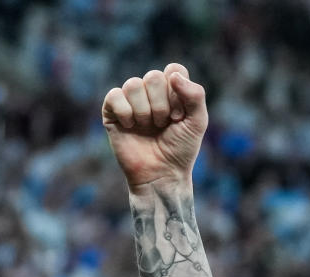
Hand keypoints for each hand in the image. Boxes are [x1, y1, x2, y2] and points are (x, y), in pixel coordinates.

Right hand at [102, 63, 207, 189]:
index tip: (180, 115)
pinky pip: (115, 95)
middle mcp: (151, 94)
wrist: (161, 174)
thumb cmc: (181, 149)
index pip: (173, 70)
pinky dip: (125, 112)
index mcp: (172, 92)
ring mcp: (131, 101)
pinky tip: (131, 127)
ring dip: (145, 111)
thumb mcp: (197, 122)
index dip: (178, 91)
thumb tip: (172, 75)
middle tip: (164, 124)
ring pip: (133, 84)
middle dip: (162, 104)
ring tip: (149, 128)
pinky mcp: (112, 112)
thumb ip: (195, 95)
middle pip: (153, 76)